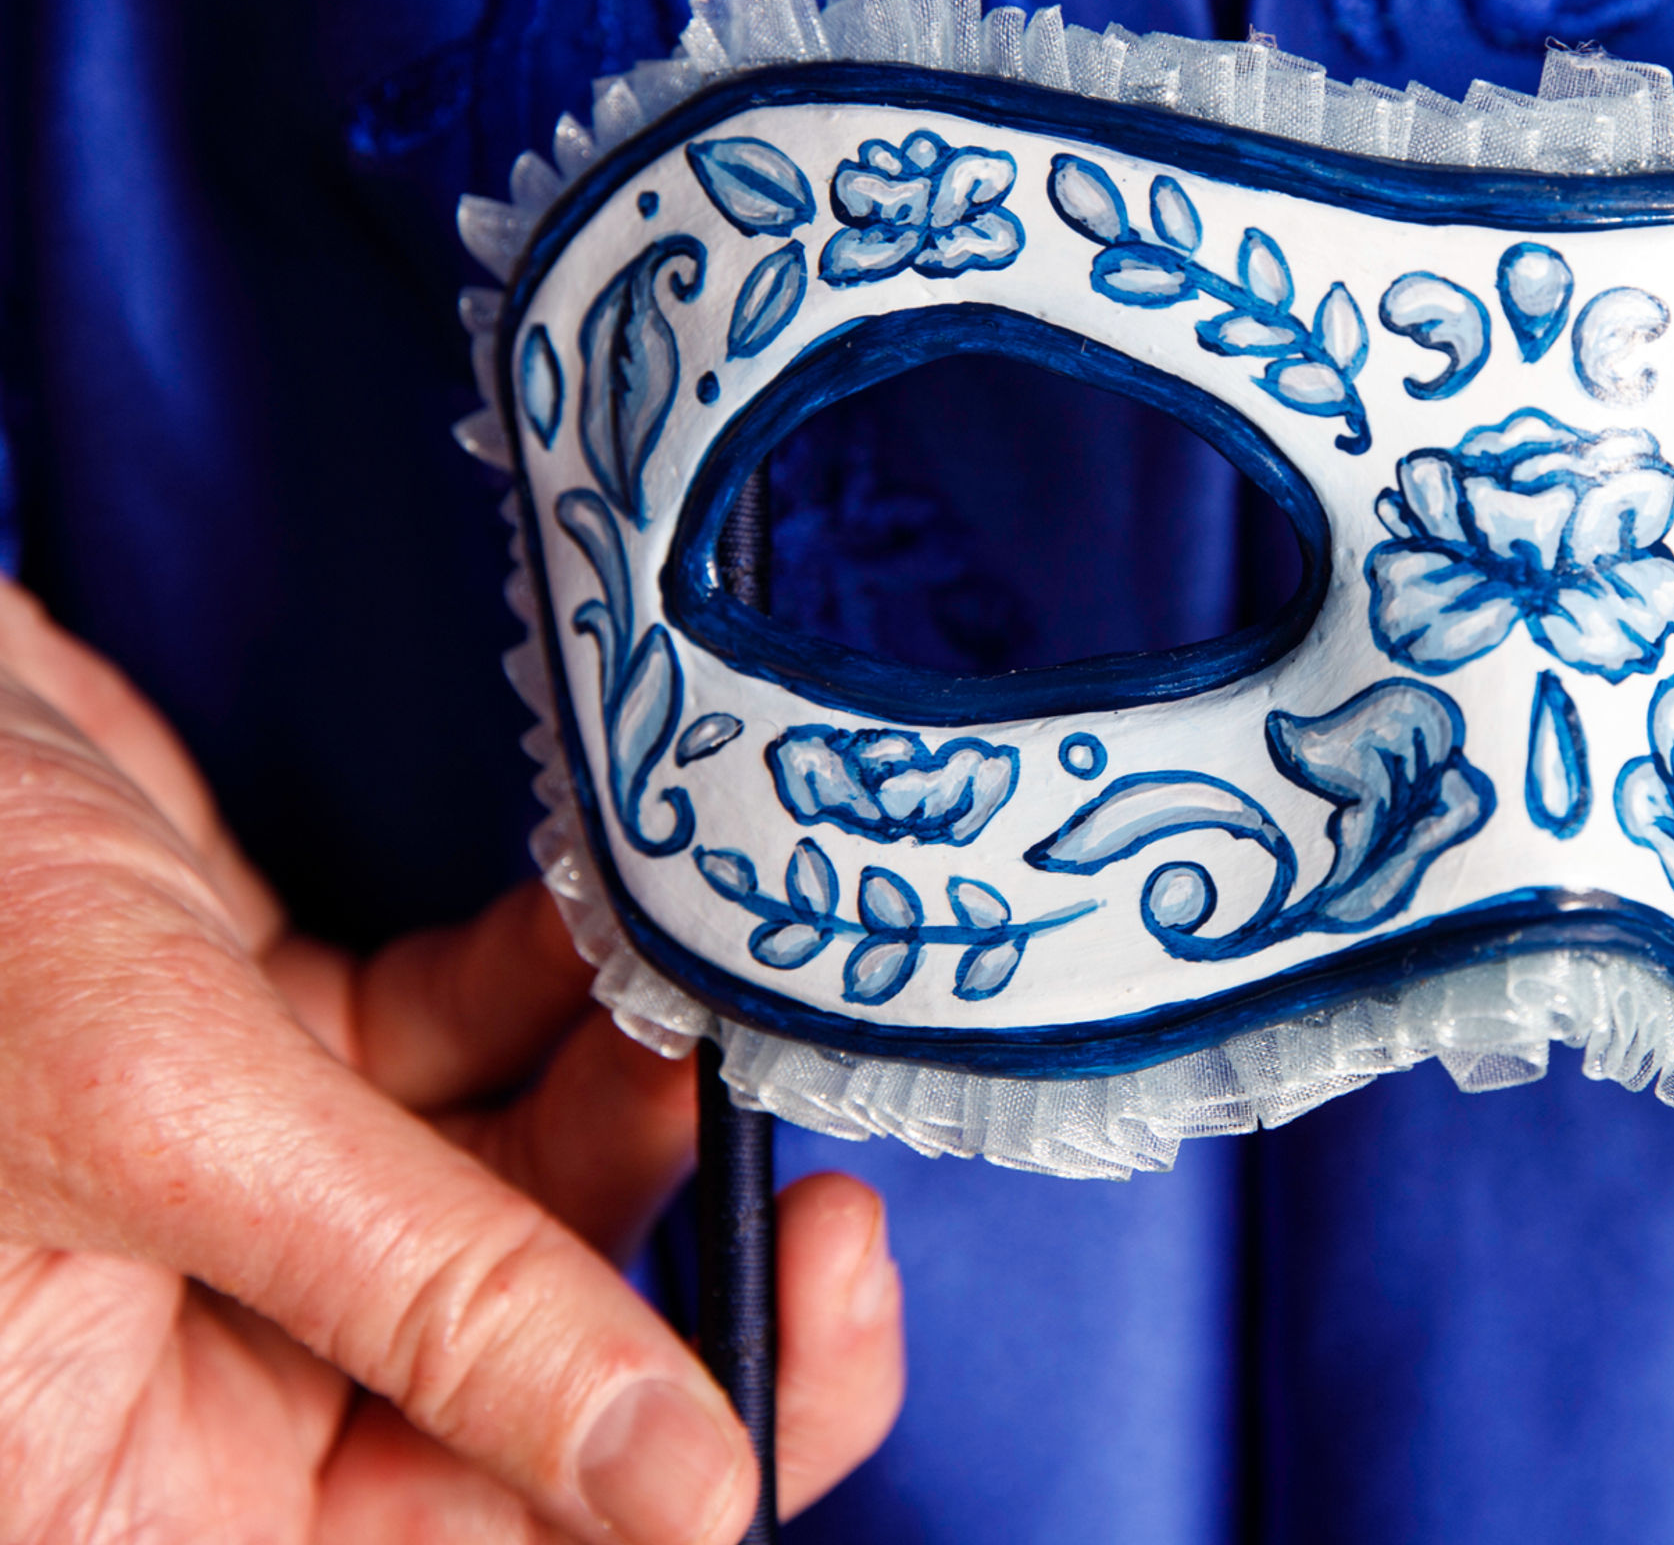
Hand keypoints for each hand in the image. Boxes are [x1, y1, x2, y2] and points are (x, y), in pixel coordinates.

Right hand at [0, 577, 904, 1540]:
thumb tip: (686, 1489)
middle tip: (763, 1080)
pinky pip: (469, 1054)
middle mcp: (201, 1374)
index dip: (686, 1454)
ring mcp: (252, 1206)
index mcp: (132, 1488)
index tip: (821, 1277)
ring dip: (620, 1082)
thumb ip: (433, 1298)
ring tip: (673, 970)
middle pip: (532, 1367)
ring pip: (525, 1193)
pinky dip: (543, 989)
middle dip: (667, 1227)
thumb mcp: (168, 1123)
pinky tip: (586, 913)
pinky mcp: (273, 1057)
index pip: (472, 1544)